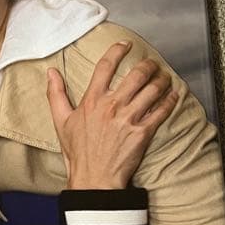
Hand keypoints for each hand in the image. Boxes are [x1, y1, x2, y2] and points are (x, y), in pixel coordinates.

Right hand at [47, 41, 177, 189]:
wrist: (94, 180)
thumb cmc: (78, 153)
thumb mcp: (61, 122)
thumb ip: (56, 94)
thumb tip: (51, 73)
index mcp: (92, 101)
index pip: (105, 66)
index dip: (117, 51)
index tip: (126, 45)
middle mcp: (111, 106)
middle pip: (136, 74)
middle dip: (148, 64)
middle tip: (152, 64)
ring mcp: (128, 119)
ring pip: (153, 89)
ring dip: (162, 79)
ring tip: (164, 77)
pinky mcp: (143, 132)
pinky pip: (162, 110)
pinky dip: (170, 99)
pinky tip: (173, 95)